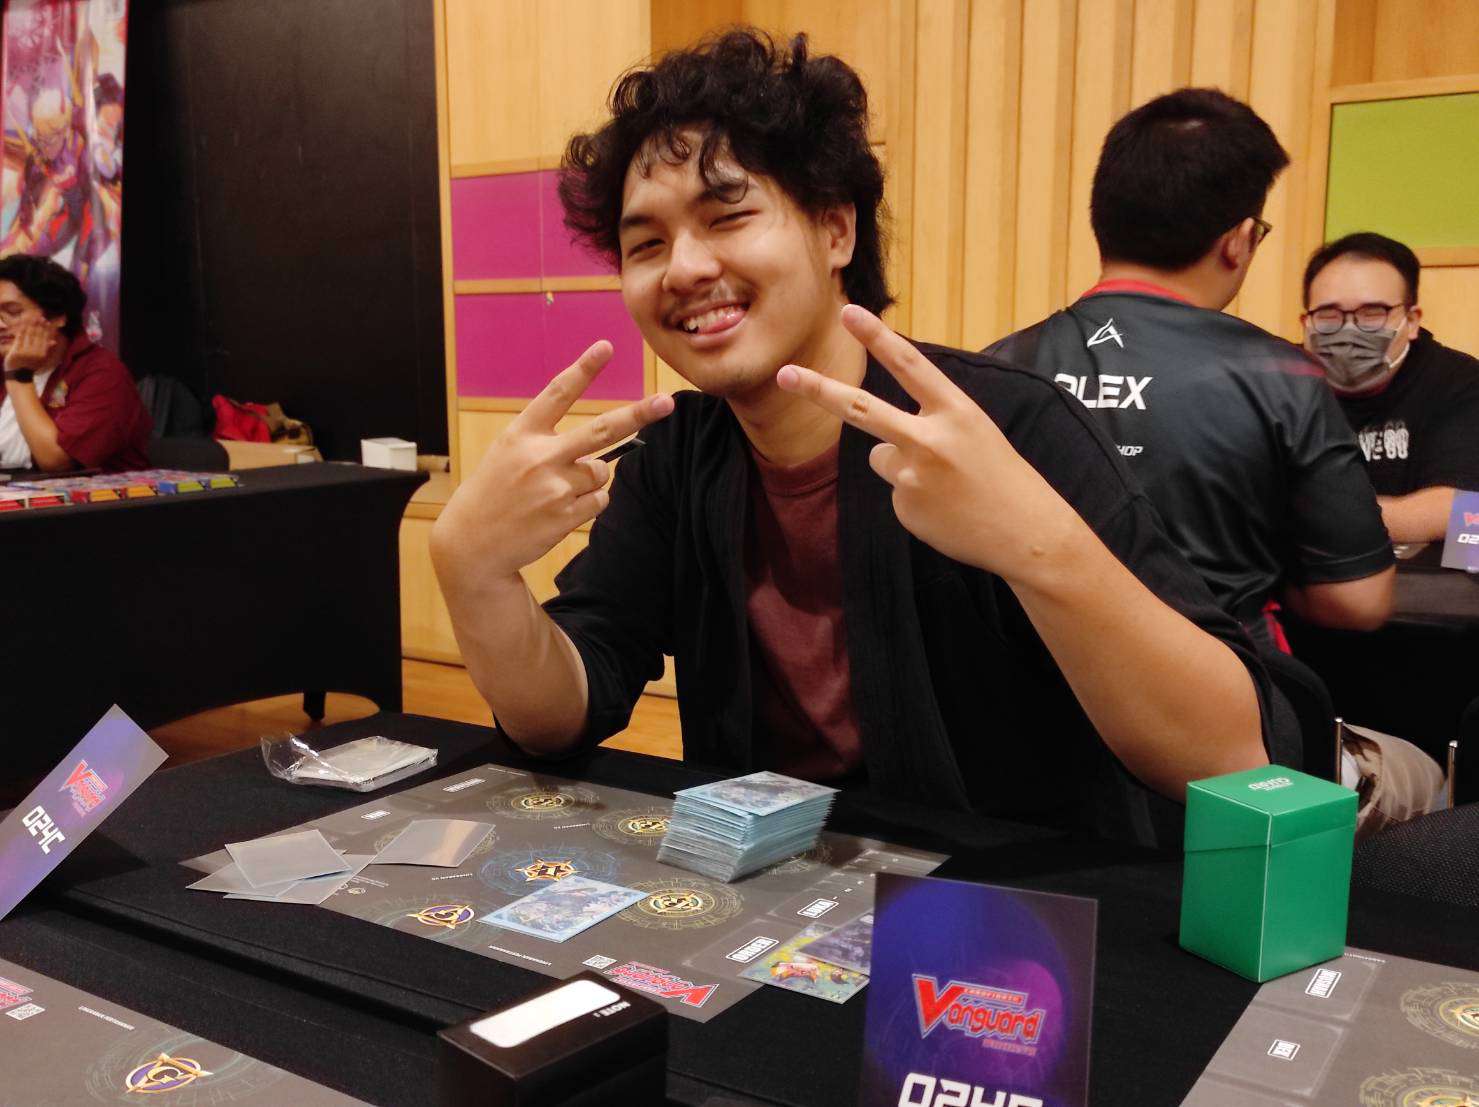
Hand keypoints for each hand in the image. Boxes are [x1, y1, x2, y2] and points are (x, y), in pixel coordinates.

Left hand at [4, 322, 56, 373]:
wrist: (18, 376)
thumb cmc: (30, 367)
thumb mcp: (41, 360)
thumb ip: (46, 350)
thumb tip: (54, 342)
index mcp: (42, 354)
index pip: (45, 338)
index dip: (46, 329)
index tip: (46, 321)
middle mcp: (35, 352)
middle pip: (37, 335)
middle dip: (39, 325)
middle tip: (39, 317)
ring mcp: (25, 352)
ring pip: (29, 336)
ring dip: (30, 326)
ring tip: (32, 318)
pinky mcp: (16, 352)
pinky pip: (19, 339)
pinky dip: (21, 332)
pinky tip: (22, 326)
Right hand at [436, 341, 673, 579]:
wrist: (472, 542)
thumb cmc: (496, 491)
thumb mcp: (509, 452)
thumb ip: (548, 440)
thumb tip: (605, 444)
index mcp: (522, 433)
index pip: (558, 394)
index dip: (584, 369)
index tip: (606, 347)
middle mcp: (540, 456)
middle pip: (601, 431)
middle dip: (638, 415)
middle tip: (666, 402)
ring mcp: (555, 487)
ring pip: (601, 472)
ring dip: (590, 479)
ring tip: (556, 491)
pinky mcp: (566, 515)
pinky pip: (600, 500)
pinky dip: (589, 502)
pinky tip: (560, 509)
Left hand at [776, 305, 1078, 582]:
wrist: (1026, 532)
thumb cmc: (1001, 475)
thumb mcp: (975, 431)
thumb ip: (929, 424)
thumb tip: (877, 446)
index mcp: (956, 411)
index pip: (910, 366)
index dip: (878, 338)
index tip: (848, 312)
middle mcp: (930, 439)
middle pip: (861, 410)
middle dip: (819, 390)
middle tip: (784, 374)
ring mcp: (913, 476)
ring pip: (880, 456)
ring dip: (903, 466)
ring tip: (946, 484)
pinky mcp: (904, 507)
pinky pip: (895, 491)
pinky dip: (914, 497)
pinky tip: (944, 507)